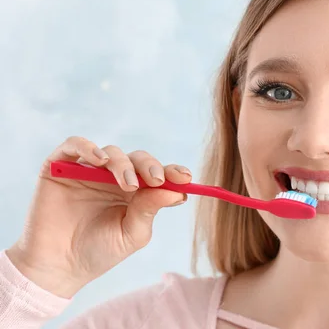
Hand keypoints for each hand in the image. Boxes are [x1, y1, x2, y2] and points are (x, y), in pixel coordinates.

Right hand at [6, 136, 190, 297]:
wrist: (58, 267)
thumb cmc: (99, 251)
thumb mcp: (132, 233)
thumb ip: (150, 210)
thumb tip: (178, 192)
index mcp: (136, 191)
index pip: (157, 173)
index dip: (173, 172)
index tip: (185, 178)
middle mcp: (113, 177)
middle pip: (138, 158)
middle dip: (150, 166)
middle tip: (156, 179)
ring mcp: (88, 170)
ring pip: (112, 152)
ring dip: (123, 164)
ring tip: (128, 184)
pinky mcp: (61, 166)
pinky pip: (75, 145)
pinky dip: (88, 147)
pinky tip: (100, 160)